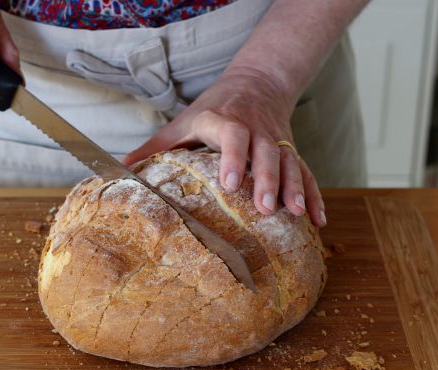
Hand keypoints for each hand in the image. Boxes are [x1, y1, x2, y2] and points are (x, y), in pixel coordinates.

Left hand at [124, 69, 325, 226]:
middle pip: (266, 152)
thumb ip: (155, 146)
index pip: (232, 134)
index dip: (233, 157)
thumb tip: (120, 168)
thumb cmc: (213, 107)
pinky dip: (314, 194)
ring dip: (294, 188)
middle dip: (266, 180)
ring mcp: (277, 140)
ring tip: (295, 214)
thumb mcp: (183, 122)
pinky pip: (306, 171)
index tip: (230, 184)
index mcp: (224, 120)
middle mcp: (255, 129)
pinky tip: (317, 219)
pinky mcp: (291, 150)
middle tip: (265, 209)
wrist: (257, 81)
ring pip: (289, 162)